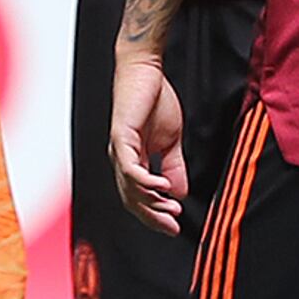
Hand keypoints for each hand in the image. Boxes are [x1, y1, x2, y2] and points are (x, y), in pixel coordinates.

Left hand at [110, 58, 192, 233]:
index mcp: (132, 162)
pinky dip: (146, 182)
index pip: (138, 198)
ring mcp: (119, 149)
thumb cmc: (154, 101)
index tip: (174, 226)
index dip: (155, 214)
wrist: (145, 72)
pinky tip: (163, 188)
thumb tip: (179, 193)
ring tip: (171, 209)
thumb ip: (173, 167)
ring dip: (151, 202)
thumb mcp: (170, 141)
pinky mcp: (121, 136)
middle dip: (152, 216)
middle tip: (172, 226)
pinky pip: (130, 168)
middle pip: (131, 199)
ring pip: (129, 188)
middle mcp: (121, 159)